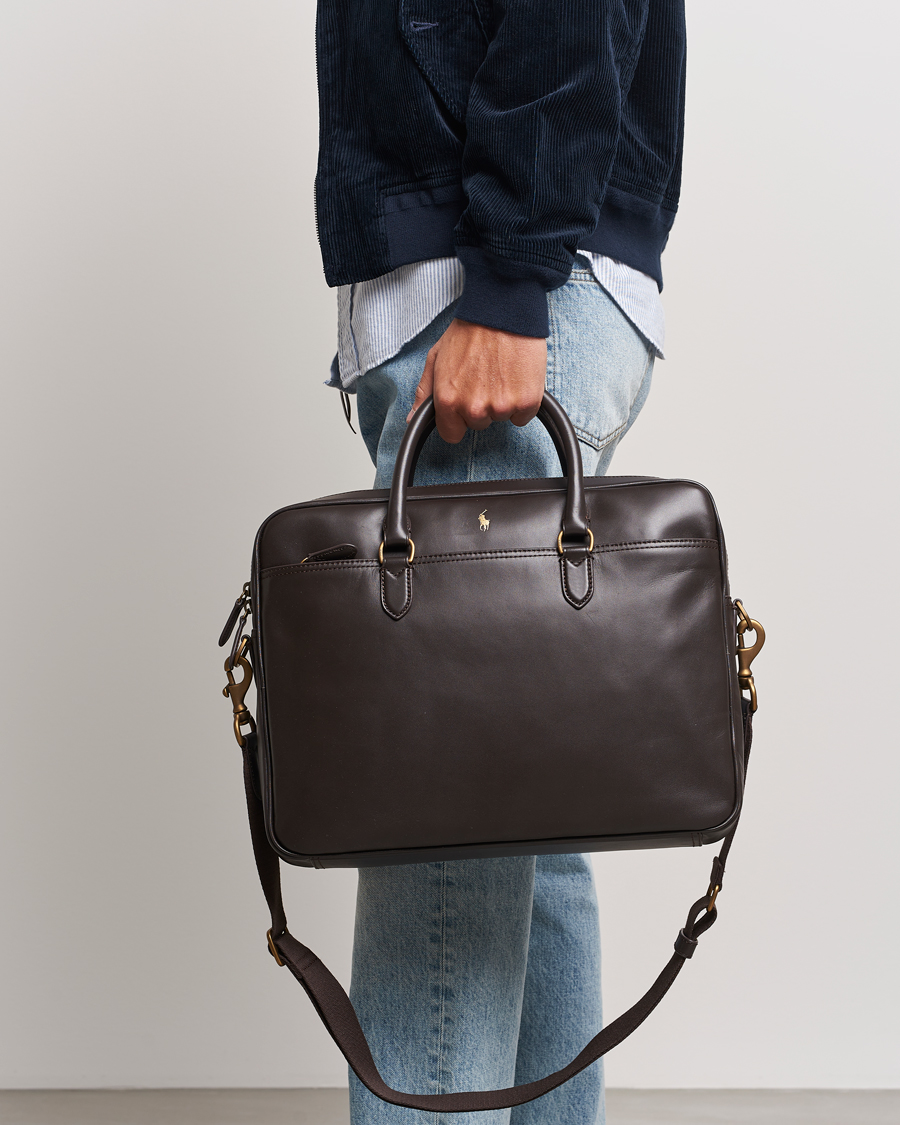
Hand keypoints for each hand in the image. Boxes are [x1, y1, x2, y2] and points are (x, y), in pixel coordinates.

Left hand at [407, 318, 546, 442]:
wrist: (502, 309)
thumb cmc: (470, 330)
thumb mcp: (436, 357)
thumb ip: (424, 391)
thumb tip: (413, 417)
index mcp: (448, 400)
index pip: (452, 434)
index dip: (458, 418)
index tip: (465, 402)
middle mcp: (474, 408)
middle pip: (478, 424)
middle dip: (481, 405)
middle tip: (484, 376)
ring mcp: (501, 406)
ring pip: (502, 418)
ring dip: (503, 401)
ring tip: (500, 371)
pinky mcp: (527, 401)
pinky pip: (524, 415)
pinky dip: (523, 400)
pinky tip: (517, 377)